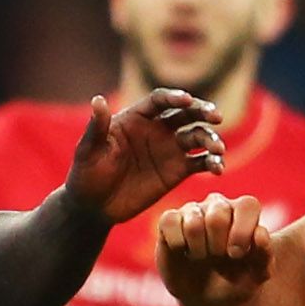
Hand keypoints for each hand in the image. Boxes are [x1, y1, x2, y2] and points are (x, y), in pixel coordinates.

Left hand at [61, 87, 226, 224]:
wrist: (94, 207)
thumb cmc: (86, 175)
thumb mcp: (88, 151)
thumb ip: (96, 127)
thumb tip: (98, 100)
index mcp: (136, 118)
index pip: (160, 101)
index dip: (174, 98)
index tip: (186, 100)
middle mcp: (157, 129)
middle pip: (186, 114)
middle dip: (202, 112)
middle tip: (215, 116)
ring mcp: (170, 149)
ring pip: (198, 136)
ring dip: (211, 139)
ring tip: (217, 149)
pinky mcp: (178, 171)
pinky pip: (200, 163)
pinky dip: (212, 163)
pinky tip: (218, 168)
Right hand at [151, 192, 273, 305]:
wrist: (207, 297)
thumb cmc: (236, 279)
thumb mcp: (257, 274)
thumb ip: (265, 255)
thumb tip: (259, 233)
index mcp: (245, 211)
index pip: (247, 206)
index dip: (242, 233)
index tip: (237, 256)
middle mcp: (219, 204)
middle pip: (218, 216)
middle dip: (218, 247)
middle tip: (218, 258)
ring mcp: (193, 210)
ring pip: (193, 223)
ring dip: (198, 250)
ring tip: (201, 257)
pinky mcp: (169, 219)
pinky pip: (169, 221)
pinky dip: (177, 244)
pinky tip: (183, 252)